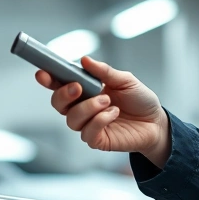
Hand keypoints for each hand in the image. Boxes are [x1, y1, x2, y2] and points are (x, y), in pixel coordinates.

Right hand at [36, 56, 170, 167]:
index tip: (42, 73)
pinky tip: (114, 113)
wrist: (156, 121)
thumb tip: (84, 60)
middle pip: (57, 104)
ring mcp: (89, 125)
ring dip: (88, 108)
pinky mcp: (98, 140)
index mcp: (85, 90)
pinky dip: (100, 120)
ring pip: (71, 119)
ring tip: (107, 101)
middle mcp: (82, 108)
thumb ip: (104, 71)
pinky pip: (87, 133)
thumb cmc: (139, 99)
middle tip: (78, 87)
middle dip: (63, 94)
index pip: (60, 84)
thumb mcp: (125, 79)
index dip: (48, 79)